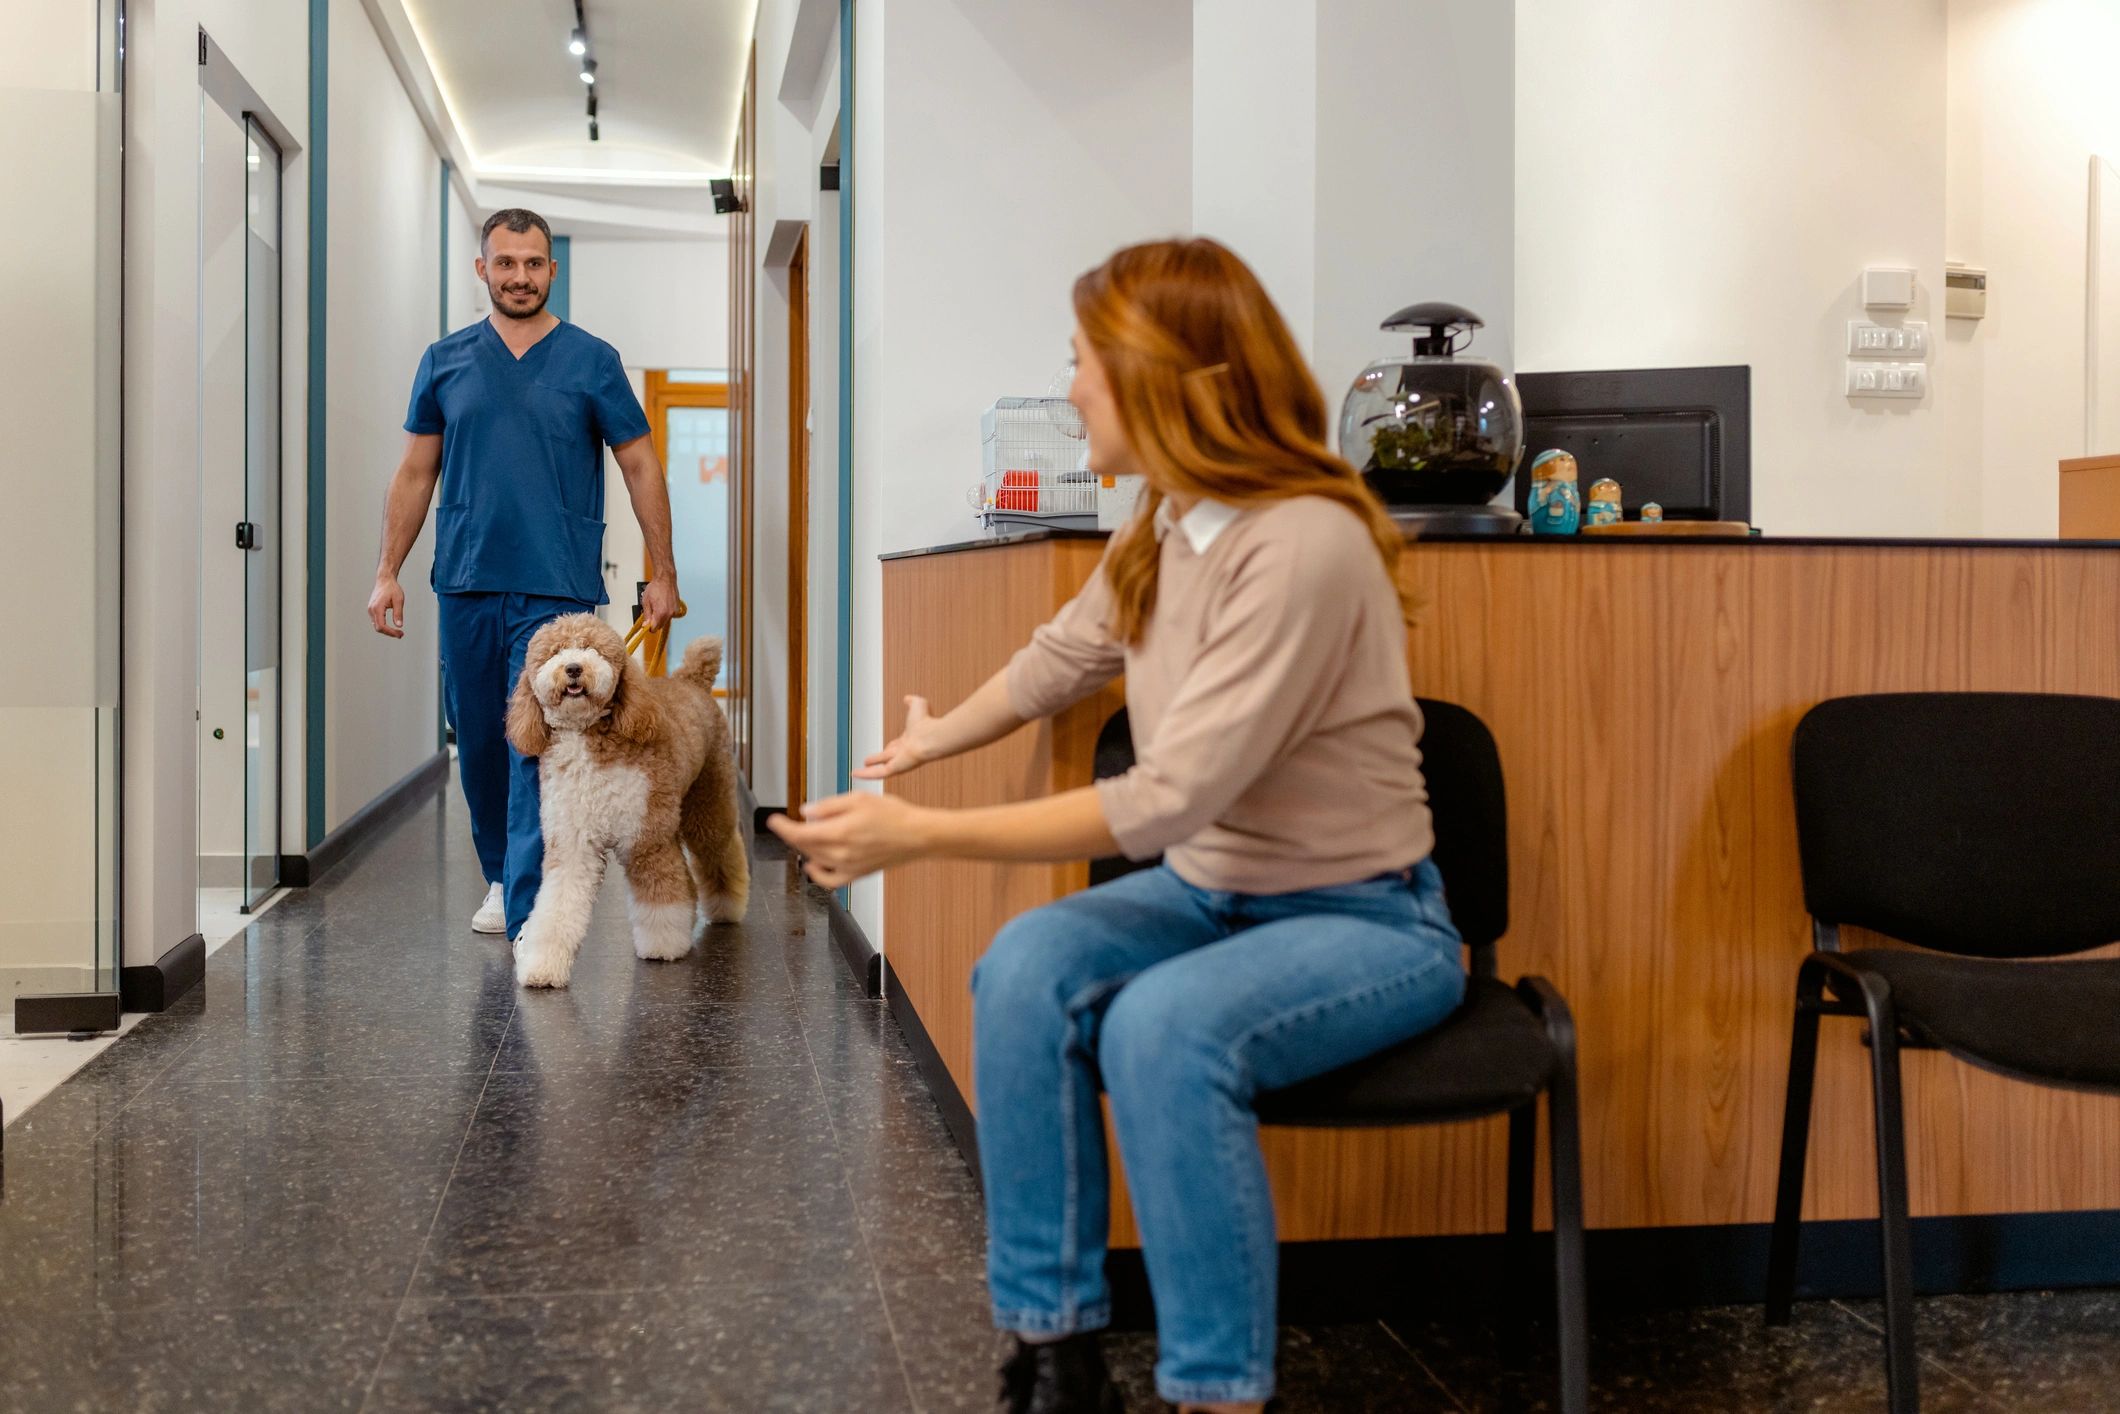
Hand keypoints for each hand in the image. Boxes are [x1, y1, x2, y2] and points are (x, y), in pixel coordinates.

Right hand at [368, 574, 405, 638]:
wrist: (385, 580)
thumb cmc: (392, 588)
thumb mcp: (398, 600)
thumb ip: (398, 613)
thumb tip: (399, 625)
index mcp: (377, 608)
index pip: (381, 626)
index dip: (390, 632)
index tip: (400, 634)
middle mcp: (371, 610)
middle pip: (378, 628)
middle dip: (389, 633)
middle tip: (401, 634)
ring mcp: (370, 610)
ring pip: (376, 626)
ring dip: (386, 630)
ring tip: (398, 632)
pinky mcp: (372, 610)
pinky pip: (376, 621)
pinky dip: (383, 626)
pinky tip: (392, 627)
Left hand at [641, 575, 678, 630]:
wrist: (665, 579)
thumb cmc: (656, 587)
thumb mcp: (646, 602)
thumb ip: (646, 615)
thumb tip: (645, 625)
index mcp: (661, 613)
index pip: (654, 628)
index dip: (649, 627)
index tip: (646, 624)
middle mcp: (669, 614)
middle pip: (660, 626)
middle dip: (654, 622)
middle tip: (650, 613)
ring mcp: (674, 611)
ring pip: (665, 620)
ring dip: (660, 617)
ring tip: (657, 606)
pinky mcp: (677, 608)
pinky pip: (670, 615)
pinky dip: (666, 612)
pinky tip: (662, 604)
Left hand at [767, 792, 932, 887]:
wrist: (917, 835)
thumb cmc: (893, 814)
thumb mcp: (858, 799)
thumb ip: (829, 806)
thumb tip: (806, 813)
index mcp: (840, 832)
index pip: (799, 833)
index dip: (782, 827)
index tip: (773, 821)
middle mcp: (841, 854)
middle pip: (804, 847)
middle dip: (793, 834)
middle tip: (790, 823)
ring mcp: (848, 867)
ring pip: (814, 860)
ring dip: (804, 848)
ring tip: (806, 835)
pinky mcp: (856, 875)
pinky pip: (829, 880)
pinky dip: (816, 873)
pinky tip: (813, 863)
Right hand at [853, 696, 938, 779]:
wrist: (930, 736)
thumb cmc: (927, 722)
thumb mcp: (918, 705)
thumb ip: (912, 702)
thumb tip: (908, 698)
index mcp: (909, 740)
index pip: (897, 745)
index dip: (890, 746)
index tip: (886, 747)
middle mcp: (905, 753)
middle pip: (887, 758)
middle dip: (877, 759)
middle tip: (868, 761)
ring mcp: (900, 762)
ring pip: (880, 769)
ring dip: (868, 770)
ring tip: (856, 773)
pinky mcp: (895, 769)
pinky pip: (877, 773)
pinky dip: (865, 774)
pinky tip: (854, 774)